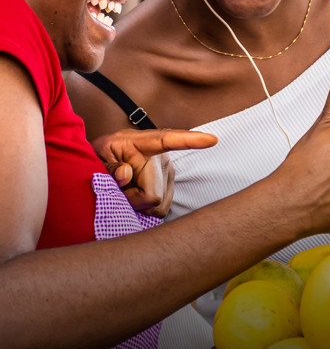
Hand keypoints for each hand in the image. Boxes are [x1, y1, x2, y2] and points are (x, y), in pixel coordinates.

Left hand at [92, 128, 217, 215]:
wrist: (109, 158)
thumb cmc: (104, 154)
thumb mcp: (98, 155)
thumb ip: (109, 167)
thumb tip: (125, 175)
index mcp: (144, 142)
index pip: (168, 139)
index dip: (191, 140)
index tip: (211, 140)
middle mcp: (162, 157)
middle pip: (152, 195)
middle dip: (132, 200)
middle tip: (118, 188)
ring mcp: (169, 172)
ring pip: (157, 205)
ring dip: (138, 204)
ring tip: (127, 189)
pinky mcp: (169, 185)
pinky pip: (160, 208)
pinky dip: (145, 207)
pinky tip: (136, 194)